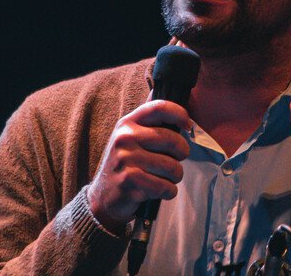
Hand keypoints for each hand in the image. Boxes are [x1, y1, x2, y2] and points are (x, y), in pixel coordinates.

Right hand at [86, 100, 190, 233]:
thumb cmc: (126, 163)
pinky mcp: (129, 181)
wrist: (103, 196)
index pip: (159, 107)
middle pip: (172, 140)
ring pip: (172, 167)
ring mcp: (126, 159)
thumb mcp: (131, 136)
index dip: (180, 114)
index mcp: (128, 123)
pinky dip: (168, 191)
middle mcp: (125, 137)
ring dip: (175, 176)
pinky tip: (158, 190)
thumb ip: (149, 119)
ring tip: (165, 177)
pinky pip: (165, 186)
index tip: (188, 126)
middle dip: (182, 153)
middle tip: (176, 160)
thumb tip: (170, 94)